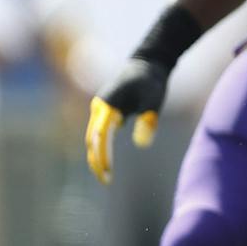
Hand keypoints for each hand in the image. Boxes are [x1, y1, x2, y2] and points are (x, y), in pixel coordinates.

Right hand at [85, 61, 167, 183]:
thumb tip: (141, 144)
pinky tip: (106, 166)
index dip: (102, 153)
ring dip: (97, 157)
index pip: (100, 133)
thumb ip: (149, 120)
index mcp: (108, 102)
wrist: (147, 65)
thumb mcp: (154, 99)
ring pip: (93, 138)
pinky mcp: (105, 114)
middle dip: (96, 160)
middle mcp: (99, 107)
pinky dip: (102, 150)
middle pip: (92, 138)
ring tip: (105, 177)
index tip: (107, 170)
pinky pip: (100, 135)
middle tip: (105, 180)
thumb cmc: (151, 81)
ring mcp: (100, 110)